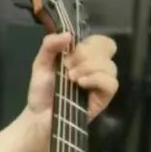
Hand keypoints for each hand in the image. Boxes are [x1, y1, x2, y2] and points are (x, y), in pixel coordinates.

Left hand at [24, 33, 118, 151]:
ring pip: (110, 66)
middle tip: (67, 68)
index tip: (69, 53)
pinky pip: (111, 83)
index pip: (100, 40)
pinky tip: (81, 84)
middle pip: (107, 47)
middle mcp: (96, 67)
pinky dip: (97, 79)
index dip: (88, 42)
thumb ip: (50, 45)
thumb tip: (69, 35)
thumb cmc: (42, 90)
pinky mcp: (103, 99)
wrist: (38, 116)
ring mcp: (101, 83)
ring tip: (71, 79)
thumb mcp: (41, 63)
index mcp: (84, 56)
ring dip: (88, 68)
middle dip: (85, 55)